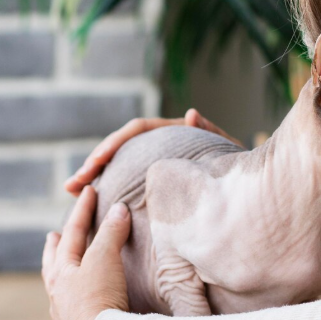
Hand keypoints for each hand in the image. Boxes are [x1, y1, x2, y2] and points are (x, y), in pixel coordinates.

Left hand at [41, 185, 131, 319]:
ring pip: (58, 286)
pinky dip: (71, 296)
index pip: (74, 232)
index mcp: (62, 271)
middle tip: (53, 234)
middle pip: (54, 262)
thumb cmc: (98, 299)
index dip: (83, 210)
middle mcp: (59, 291)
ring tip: (62, 267)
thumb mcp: (105, 260)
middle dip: (56, 246)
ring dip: (60, 272)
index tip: (88, 191)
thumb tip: (119, 209)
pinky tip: (74, 300)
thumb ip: (111, 233)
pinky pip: (69, 306)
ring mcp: (65, 312)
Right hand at [64, 108, 243, 196]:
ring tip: (72, 193)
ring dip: (95, 177)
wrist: (248, 192)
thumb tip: (190, 114)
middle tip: (73, 184)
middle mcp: (161, 145)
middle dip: (94, 163)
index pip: (138, 130)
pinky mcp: (154, 182)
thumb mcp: (228, 150)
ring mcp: (155, 163)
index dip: (115, 143)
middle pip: (120, 147)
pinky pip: (127, 183)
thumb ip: (212, 132)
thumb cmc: (240, 168)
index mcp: (174, 132)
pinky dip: (109, 190)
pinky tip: (90, 205)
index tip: (97, 160)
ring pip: (118, 166)